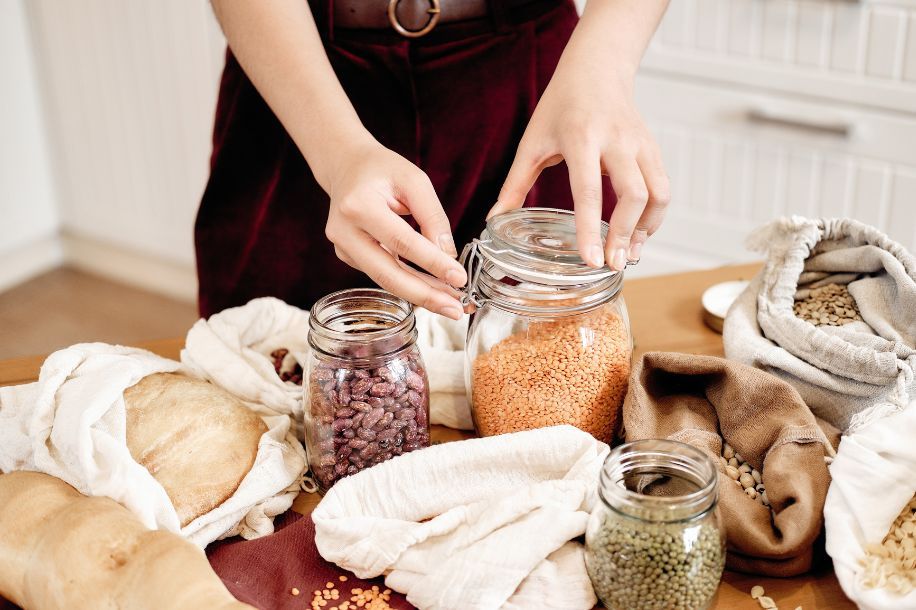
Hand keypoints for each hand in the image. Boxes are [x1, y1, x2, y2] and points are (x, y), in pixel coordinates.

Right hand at [324, 141, 466, 319]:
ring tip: (451, 303)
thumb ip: (433, 217)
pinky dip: (409, 284)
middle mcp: (344, 231)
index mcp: (359, 206)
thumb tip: (449, 256)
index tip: (459, 278)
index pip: (402, 242)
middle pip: (388, 274)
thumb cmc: (382, 169)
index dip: (432, 263)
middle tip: (456, 309)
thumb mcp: (414, 181)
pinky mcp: (347, 256)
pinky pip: (383, 274)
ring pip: (385, 280)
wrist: (346, 167)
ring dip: (421, 294)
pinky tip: (433, 290)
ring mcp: (342, 247)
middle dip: (425, 295)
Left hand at [489, 59, 669, 270]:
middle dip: (626, 235)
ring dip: (646, 229)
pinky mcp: (653, 148)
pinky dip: (654, 215)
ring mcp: (640, 143)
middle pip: (633, 195)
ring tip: (630, 254)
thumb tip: (495, 220)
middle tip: (614, 265)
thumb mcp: (532, 142)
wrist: (596, 70)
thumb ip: (515, 184)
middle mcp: (616, 140)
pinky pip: (662, 187)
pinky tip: (639, 234)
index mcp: (581, 138)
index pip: (588, 190)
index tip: (591, 260)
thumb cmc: (560, 107)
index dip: (590, 228)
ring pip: (657, 193)